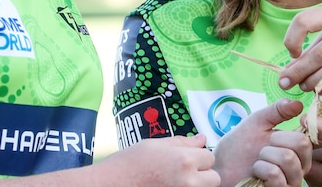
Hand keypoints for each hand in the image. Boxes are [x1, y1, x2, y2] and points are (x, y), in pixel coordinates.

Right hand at [103, 134, 219, 186]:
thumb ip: (182, 142)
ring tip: (176, 182)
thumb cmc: (128, 163)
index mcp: (184, 160)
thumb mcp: (154, 145)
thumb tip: (203, 139)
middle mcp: (189, 182)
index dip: (199, 157)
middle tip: (183, 173)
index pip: (209, 157)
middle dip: (203, 174)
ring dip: (197, 186)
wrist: (108, 186)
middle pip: (213, 178)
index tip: (187, 158)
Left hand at [214, 99, 311, 186]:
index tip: (301, 120)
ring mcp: (293, 181)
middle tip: (265, 147)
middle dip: (276, 140)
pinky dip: (259, 169)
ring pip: (287, 158)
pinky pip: (275, 174)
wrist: (222, 168)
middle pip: (303, 143)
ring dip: (265, 156)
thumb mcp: (257, 122)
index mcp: (300, 146)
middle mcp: (302, 164)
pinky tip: (256, 174)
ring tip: (258, 162)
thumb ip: (277, 111)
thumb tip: (298, 103)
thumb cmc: (240, 147)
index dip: (320, 125)